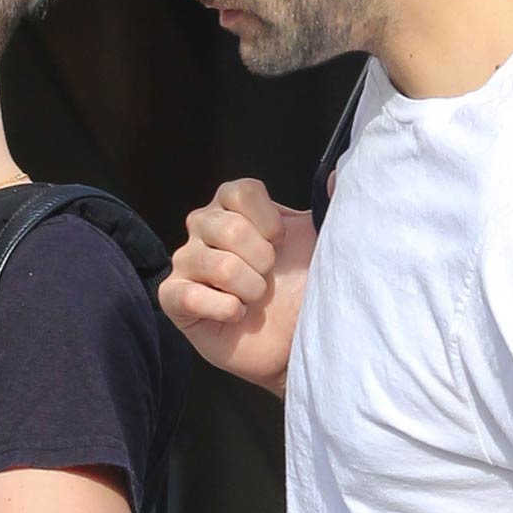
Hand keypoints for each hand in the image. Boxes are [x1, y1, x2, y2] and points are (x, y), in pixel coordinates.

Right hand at [160, 180, 312, 396]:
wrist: (294, 338)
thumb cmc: (299, 286)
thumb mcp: (318, 239)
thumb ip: (328, 203)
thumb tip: (338, 174)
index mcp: (231, 205)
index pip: (241, 191)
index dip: (269, 221)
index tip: (281, 243)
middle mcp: (202, 227)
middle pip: (228, 228)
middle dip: (262, 260)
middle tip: (269, 278)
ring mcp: (185, 262)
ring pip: (218, 266)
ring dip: (250, 289)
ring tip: (255, 299)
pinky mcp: (174, 298)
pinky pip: (192, 296)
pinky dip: (226, 310)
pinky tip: (236, 314)